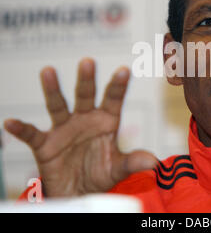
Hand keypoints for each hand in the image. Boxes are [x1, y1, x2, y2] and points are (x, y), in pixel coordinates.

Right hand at [4, 58, 156, 196]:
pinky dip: (22, 129)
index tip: (124, 70)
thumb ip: (133, 162)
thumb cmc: (100, 174)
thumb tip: (153, 162)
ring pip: (59, 106)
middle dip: (87, 79)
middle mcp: (85, 119)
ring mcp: (65, 129)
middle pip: (86, 95)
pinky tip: (10, 122)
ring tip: (48, 71)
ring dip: (53, 90)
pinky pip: (32, 134)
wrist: (78, 191)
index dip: (118, 86)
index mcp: (106, 121)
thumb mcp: (117, 168)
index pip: (113, 99)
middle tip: (88, 61)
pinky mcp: (46, 144)